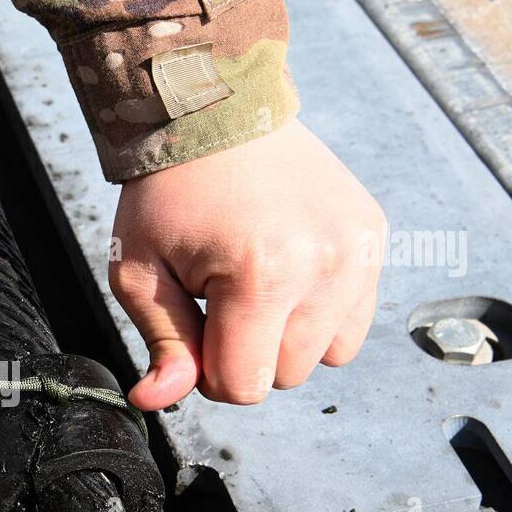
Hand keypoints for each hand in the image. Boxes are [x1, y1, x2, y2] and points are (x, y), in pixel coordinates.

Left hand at [111, 119, 386, 409]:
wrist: (216, 111)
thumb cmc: (169, 195)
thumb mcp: (139, 271)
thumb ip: (162, 343)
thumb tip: (154, 401)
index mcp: (261, 277)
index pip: (244, 387)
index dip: (208, 373)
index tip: (194, 328)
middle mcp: (323, 266)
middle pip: (287, 377)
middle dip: (247, 353)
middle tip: (219, 296)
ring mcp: (356, 251)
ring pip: (326, 357)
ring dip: (287, 338)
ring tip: (255, 283)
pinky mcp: (372, 237)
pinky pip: (353, 321)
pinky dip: (320, 314)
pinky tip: (288, 273)